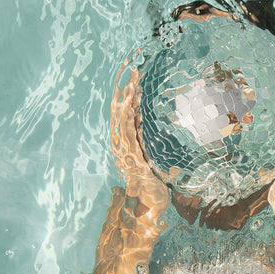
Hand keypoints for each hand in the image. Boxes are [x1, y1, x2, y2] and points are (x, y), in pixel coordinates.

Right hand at [110, 56, 169, 213]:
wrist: (150, 203)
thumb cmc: (153, 182)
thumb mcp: (151, 155)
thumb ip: (147, 140)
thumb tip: (148, 124)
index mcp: (125, 141)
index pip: (124, 112)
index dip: (127, 93)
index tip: (134, 76)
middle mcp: (121, 143)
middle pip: (120, 110)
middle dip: (126, 89)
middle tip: (133, 70)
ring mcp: (124, 149)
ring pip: (122, 118)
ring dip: (127, 98)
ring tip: (133, 81)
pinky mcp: (131, 156)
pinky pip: (128, 132)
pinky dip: (128, 116)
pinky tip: (131, 103)